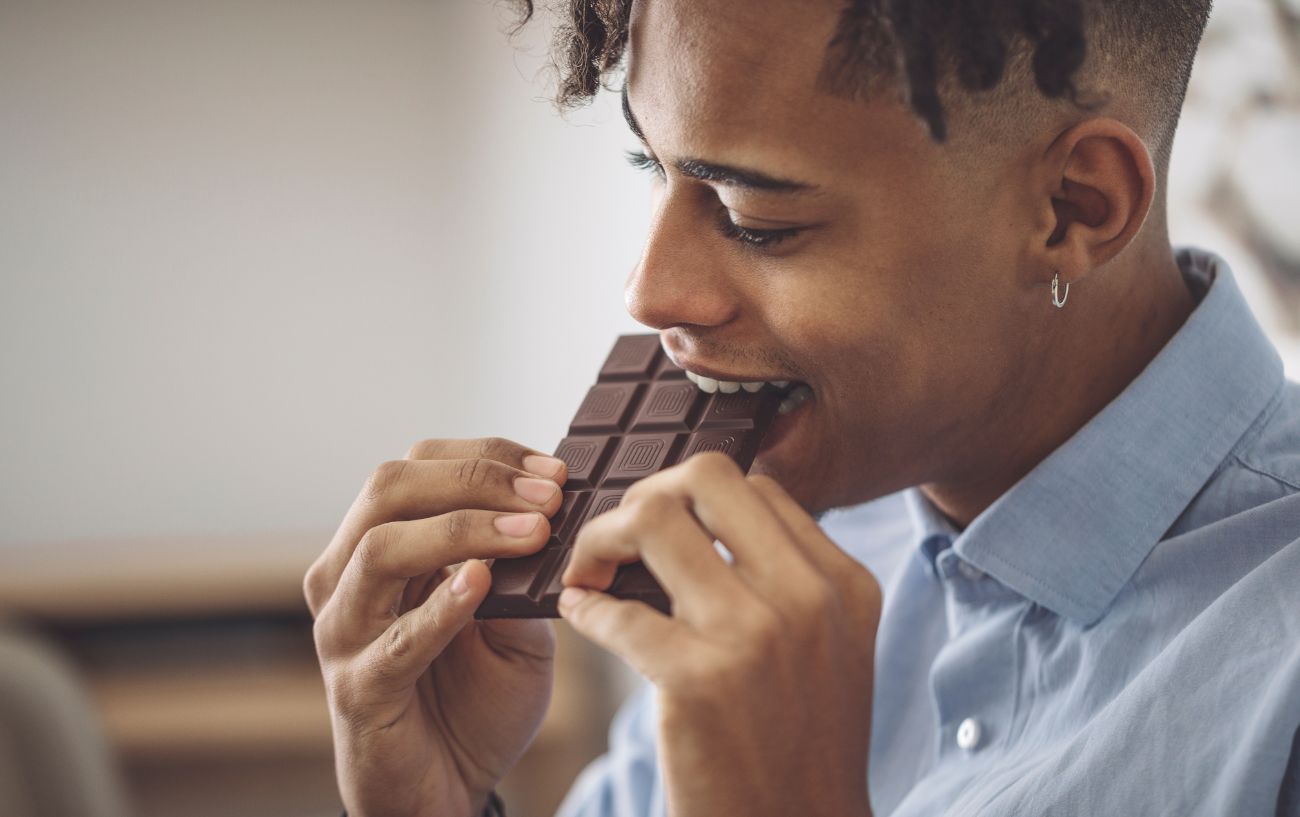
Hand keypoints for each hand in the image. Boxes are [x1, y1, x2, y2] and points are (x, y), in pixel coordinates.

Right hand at [304, 437, 567, 816]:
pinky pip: (393, 640)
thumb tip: (554, 515)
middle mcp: (350, 577)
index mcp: (382, 546)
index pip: (418, 468)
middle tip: (547, 496)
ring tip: (529, 533)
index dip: (486, 457)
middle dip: (474, 480)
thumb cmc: (475, 701)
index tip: (553, 470)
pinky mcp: (358, 688)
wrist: (447, 792)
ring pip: (379, 549)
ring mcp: (345, 632)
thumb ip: (519, 573)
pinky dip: (438, 606)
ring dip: (461, 529)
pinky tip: (480, 583)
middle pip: (388, 489)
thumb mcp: (514, 624)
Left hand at [557, 453, 879, 816]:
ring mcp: (755, 635)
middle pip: (707, 478)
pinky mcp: (698, 681)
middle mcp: (807, 597)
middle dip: (645, 496)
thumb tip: (699, 524)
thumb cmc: (798, 749)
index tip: (658, 531)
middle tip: (617, 540)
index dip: (692, 497)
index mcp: (841, 584)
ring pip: (654, 519)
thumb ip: (785, 585)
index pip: (756, 487)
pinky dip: (585, 607)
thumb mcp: (827, 652)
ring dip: (602, 538)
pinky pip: (616, 610)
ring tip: (589, 572)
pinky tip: (582, 616)